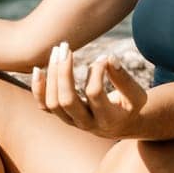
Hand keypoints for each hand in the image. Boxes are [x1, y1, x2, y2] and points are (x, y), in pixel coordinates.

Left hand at [31, 40, 147, 138]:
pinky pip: (44, 106)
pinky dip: (38, 89)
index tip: (103, 57)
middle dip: (63, 72)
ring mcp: (72, 121)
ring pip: (52, 103)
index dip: (96, 71)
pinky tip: (38, 69)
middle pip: (66, 100)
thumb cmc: (130, 105)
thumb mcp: (136, 94)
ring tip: (56, 51)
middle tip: (65, 47)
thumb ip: (124, 78)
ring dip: (51, 75)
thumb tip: (108, 58)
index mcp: (108, 119)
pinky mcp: (63, 116)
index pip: (94, 93)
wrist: (122, 125)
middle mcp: (86, 123)